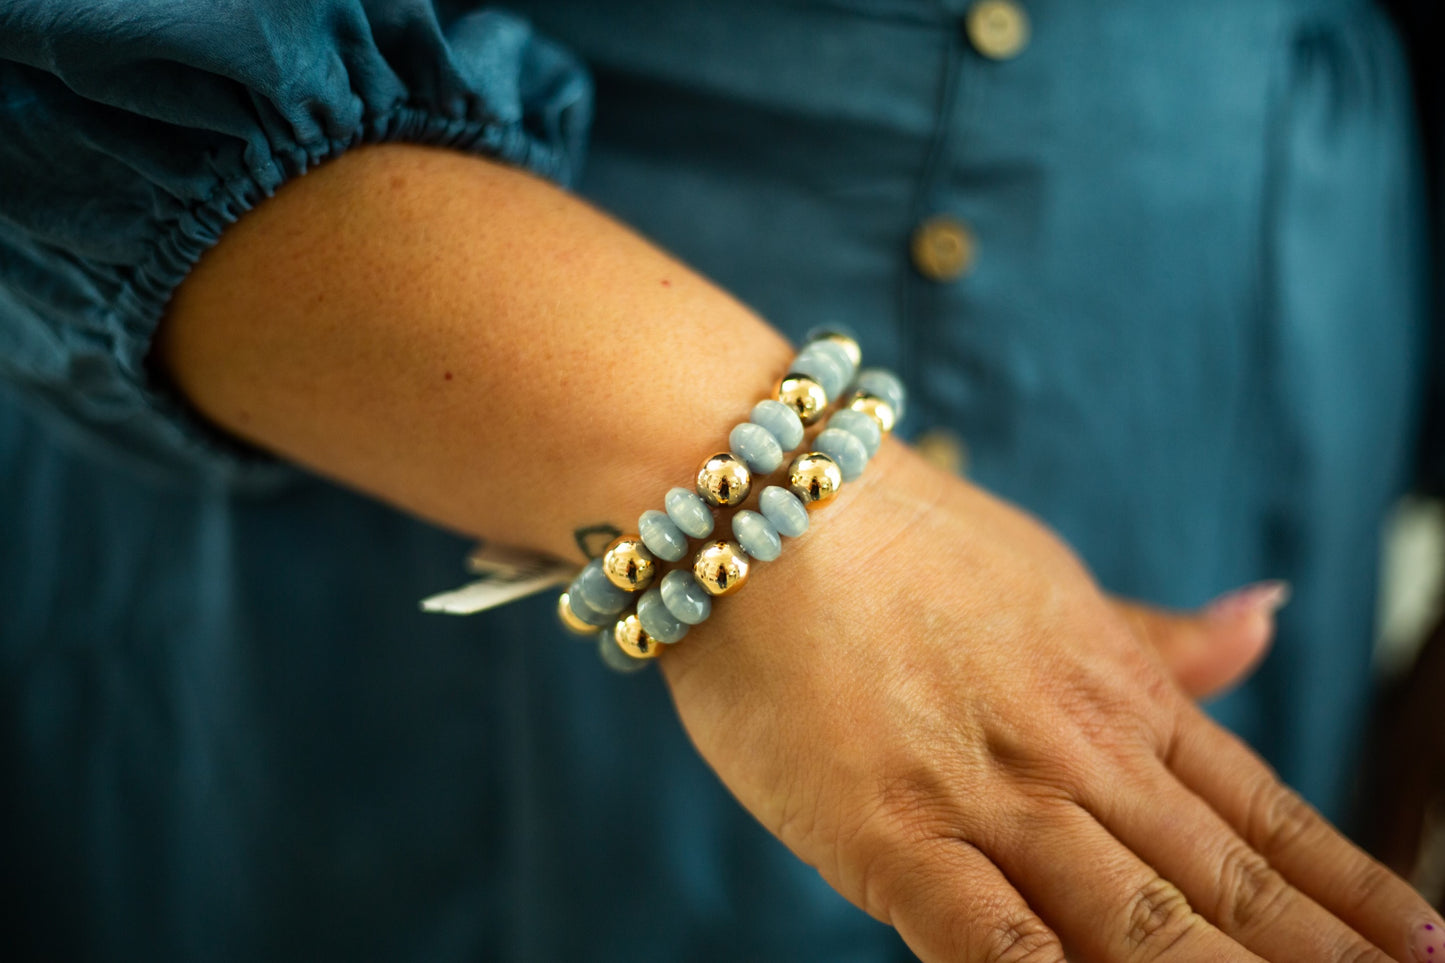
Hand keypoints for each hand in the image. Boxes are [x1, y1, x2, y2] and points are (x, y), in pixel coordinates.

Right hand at [661, 442, 1439, 961]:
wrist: (763, 495)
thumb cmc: (895, 540)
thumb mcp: (1049, 581)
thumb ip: (1152, 634)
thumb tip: (1270, 615)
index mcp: (1113, 688)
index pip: (1261, 812)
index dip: (1352, 887)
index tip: (1428, 939)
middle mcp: (1073, 748)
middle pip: (1225, 884)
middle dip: (1319, 956)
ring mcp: (988, 793)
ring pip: (1141, 924)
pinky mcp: (888, 834)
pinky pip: (992, 942)